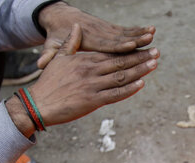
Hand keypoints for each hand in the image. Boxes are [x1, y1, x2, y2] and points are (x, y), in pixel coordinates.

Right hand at [17, 23, 157, 128]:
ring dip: (139, 71)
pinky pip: (115, 94)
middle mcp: (91, 71)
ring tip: (153, 64)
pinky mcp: (92, 101)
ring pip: (121, 77)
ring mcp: (92, 85)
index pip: (112, 53)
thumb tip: (77, 27)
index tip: (143, 46)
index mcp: (85, 60)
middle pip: (120, 62)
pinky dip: (129, 89)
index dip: (129, 50)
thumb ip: (71, 43)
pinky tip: (141, 84)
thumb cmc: (48, 83)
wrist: (38, 103)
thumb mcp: (59, 58)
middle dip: (140, 58)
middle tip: (156, 53)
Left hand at [37, 2, 154, 68]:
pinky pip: (126, 31)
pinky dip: (138, 31)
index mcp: (87, 40)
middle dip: (136, 42)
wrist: (60, 16)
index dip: (118, 46)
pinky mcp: (110, 29)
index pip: (105, 44)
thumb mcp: (51, 45)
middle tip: (151, 43)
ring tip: (154, 35)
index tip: (131, 47)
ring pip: (125, 34)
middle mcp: (99, 33)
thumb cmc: (56, 34)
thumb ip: (50, 55)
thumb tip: (40, 64)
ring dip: (140, 35)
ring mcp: (105, 30)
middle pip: (120, 39)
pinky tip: (150, 32)